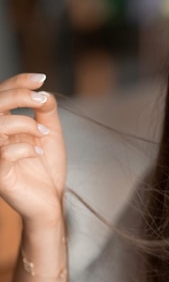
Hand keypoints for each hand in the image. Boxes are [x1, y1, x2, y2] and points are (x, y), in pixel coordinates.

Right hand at [0, 73, 65, 230]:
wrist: (50, 202)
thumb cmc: (46, 170)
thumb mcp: (50, 134)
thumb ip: (45, 112)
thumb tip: (43, 91)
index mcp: (3, 125)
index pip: (1, 95)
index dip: (18, 83)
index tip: (41, 79)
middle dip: (18, 97)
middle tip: (41, 100)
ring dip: (24, 124)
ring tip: (43, 134)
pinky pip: (3, 154)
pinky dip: (24, 148)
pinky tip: (38, 152)